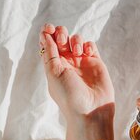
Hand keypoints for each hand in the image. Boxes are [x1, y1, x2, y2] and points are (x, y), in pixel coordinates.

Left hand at [39, 24, 113, 139]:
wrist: (90, 110)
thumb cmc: (69, 96)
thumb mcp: (54, 73)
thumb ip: (50, 52)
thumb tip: (45, 34)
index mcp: (53, 66)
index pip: (48, 44)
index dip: (47, 33)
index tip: (48, 29)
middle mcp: (67, 63)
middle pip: (62, 38)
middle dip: (61, 33)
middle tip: (62, 40)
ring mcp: (81, 62)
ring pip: (76, 40)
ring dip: (75, 40)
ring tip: (77, 52)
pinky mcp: (95, 63)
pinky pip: (91, 46)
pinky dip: (88, 45)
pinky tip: (87, 53)